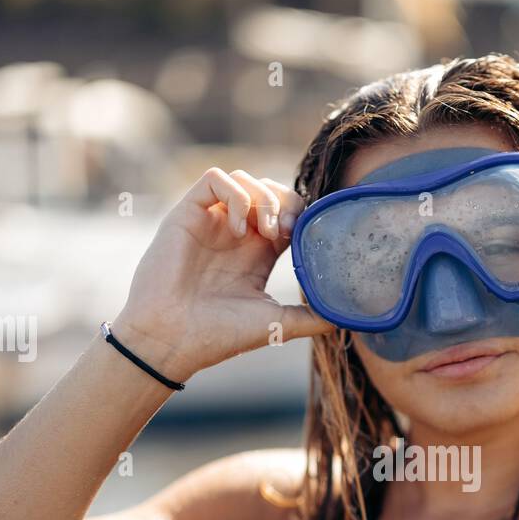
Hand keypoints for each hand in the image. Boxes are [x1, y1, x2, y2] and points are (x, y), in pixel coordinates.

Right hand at [113, 168, 331, 381]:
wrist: (173, 340)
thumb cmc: (219, 336)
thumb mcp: (276, 324)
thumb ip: (310, 317)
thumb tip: (345, 319)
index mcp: (257, 254)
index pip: (287, 213)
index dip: (301, 215)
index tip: (303, 238)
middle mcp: (235, 233)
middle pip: (269, 189)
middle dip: (286, 202)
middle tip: (286, 232)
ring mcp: (212, 222)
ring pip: (244, 178)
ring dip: (264, 198)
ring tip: (264, 232)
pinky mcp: (187, 214)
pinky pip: (214, 178)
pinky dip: (235, 194)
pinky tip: (239, 228)